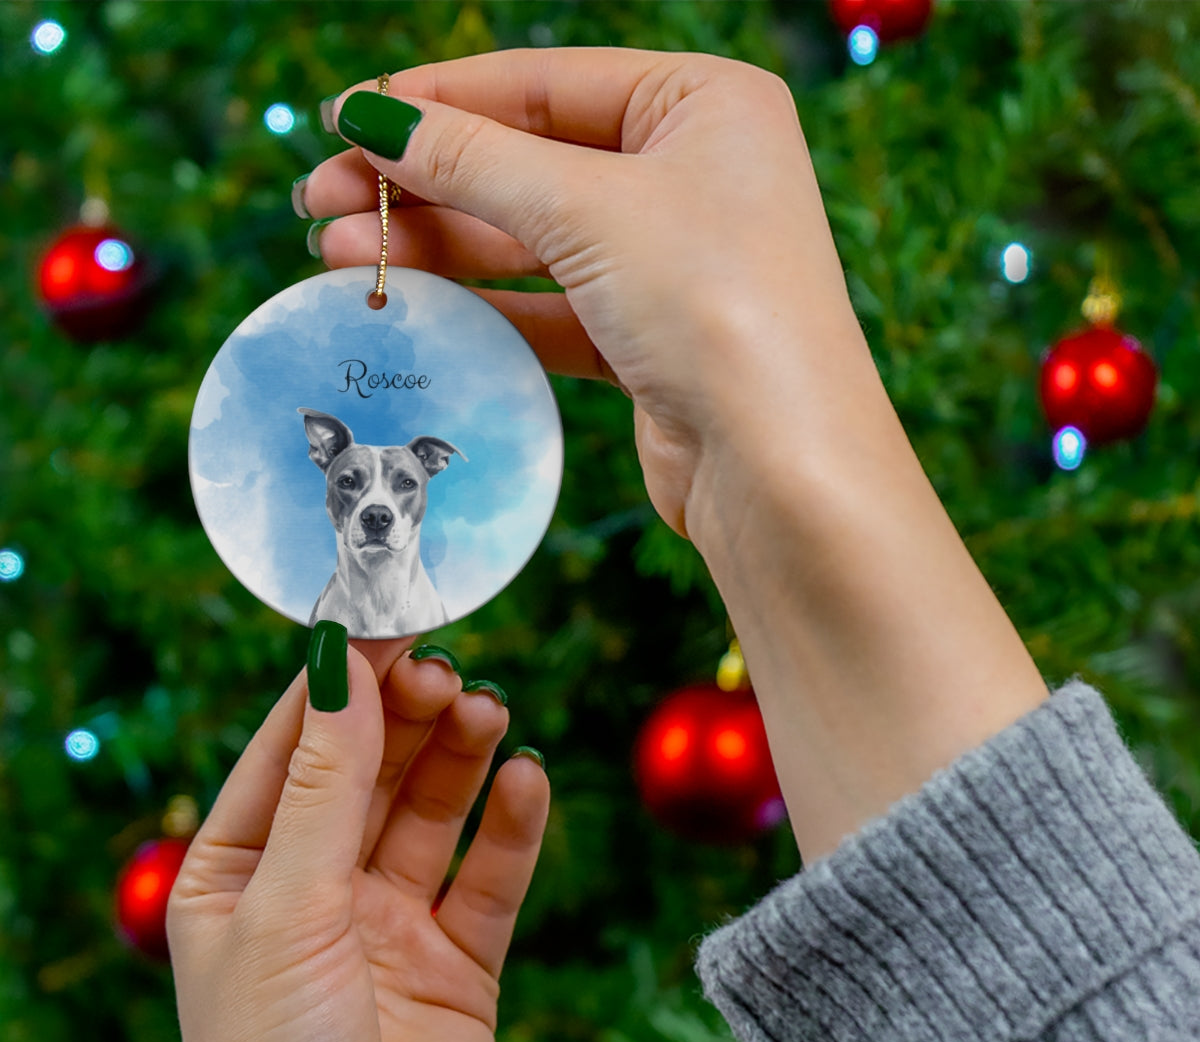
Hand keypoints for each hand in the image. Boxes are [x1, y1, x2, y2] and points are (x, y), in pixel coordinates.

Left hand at [167, 638, 549, 1041]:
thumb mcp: (285, 909)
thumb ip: (324, 785)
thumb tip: (339, 665)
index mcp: (240, 874)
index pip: (293, 749)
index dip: (340, 683)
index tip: (387, 620)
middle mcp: (315, 891)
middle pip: (371, 770)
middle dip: (407, 715)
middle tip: (448, 672)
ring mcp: (389, 924)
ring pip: (433, 811)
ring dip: (461, 756)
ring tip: (489, 712)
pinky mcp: (458, 962)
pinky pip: (490, 875)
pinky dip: (512, 825)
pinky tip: (527, 780)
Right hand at [299, 47, 868, 543]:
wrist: (780, 467)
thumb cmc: (715, 306)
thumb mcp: (588, 209)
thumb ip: (474, 160)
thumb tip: (373, 117)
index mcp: (703, 104)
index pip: (543, 83)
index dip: (437, 100)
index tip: (344, 118)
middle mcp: (692, 174)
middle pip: (528, 162)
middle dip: (421, 182)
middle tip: (320, 201)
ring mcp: (670, 261)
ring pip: (530, 239)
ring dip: (436, 246)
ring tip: (337, 254)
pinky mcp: (648, 339)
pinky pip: (549, 307)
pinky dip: (481, 306)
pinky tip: (409, 303)